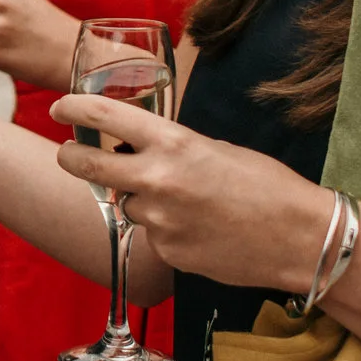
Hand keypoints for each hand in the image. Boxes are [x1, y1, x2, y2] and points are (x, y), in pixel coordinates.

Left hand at [50, 91, 330, 292]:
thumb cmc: (267, 186)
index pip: (105, 117)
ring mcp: (159, 220)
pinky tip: (201, 227)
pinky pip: (152, 234)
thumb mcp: (215, 149)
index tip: (60, 107)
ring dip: (143, 200)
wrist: (300, 238)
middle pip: (87, 167)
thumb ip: (171, 148)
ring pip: (128, 204)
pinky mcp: (166, 252)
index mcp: (173, 143)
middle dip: (71, 158)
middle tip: (69, 154)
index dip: (74, 109)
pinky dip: (167, 229)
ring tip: (189, 202)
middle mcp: (157, 180)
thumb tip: (139, 149)